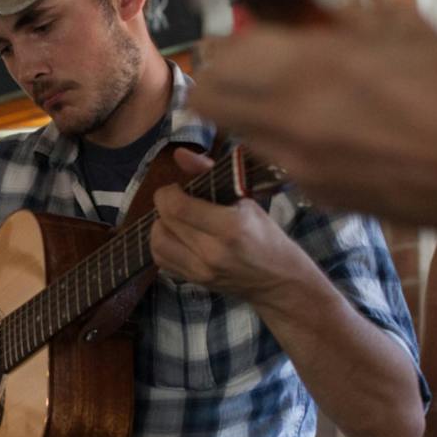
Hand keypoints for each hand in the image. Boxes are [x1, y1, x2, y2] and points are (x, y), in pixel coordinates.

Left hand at [149, 148, 304, 299]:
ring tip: (175, 218)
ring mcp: (201, 271)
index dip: (168, 192)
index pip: (178, 207)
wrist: (279, 282)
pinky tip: (176, 236)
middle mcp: (212, 252)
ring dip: (160, 225)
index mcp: (231, 227)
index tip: (177, 187)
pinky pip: (161, 260)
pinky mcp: (195, 282)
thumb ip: (210, 174)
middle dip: (164, 204)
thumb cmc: (268, 237)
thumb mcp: (247, 201)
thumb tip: (180, 154)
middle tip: (177, 199)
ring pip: (157, 242)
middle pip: (165, 222)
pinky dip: (162, 244)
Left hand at [188, 1, 436, 234]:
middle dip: (221, 78)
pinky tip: (334, 133)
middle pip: (207, 99)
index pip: (221, 55)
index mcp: (309, 68)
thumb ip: (333, 21)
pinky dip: (289, 142)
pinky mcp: (317, 195)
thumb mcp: (395, 28)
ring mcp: (300, 164)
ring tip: (298, 98)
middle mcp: (291, 120)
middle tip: (252, 66)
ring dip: (253, 110)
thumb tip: (295, 14)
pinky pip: (279, 160)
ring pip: (239, 132)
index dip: (231, 42)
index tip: (249, 35)